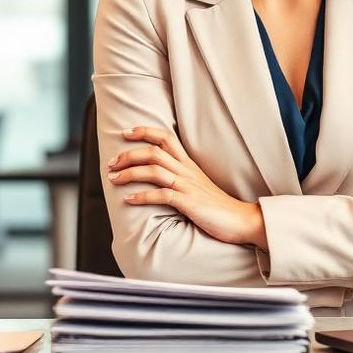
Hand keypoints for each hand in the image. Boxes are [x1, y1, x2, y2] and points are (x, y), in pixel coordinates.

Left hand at [107, 126, 267, 248]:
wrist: (242, 220)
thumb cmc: (218, 206)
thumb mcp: (198, 186)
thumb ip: (181, 178)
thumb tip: (160, 178)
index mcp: (189, 164)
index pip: (165, 138)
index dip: (144, 131)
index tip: (126, 133)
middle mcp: (187, 171)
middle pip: (154, 151)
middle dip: (128, 154)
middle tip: (111, 163)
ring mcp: (189, 186)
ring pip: (154, 170)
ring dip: (130, 173)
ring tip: (113, 179)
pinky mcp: (190, 203)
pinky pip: (162, 195)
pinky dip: (142, 196)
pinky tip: (129, 200)